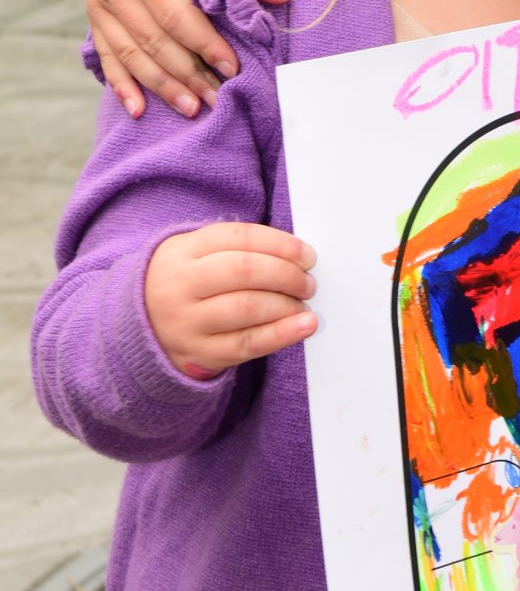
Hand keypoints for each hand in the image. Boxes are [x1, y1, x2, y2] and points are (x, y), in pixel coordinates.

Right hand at [88, 0, 288, 119]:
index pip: (175, 17)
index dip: (205, 46)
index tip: (233, 69)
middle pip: (152, 43)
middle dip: (187, 75)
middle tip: (219, 100)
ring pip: (130, 55)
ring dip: (161, 86)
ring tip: (192, 109)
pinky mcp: (96, 7)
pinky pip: (106, 53)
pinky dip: (122, 83)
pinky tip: (139, 109)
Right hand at [145, 222, 316, 376]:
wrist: (141, 325)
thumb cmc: (187, 282)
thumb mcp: (197, 253)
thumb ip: (239, 248)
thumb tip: (297, 255)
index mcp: (183, 251)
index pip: (240, 237)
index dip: (280, 244)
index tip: (307, 254)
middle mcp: (181, 285)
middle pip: (244, 271)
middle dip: (286, 274)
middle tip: (308, 282)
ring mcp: (187, 322)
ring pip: (247, 308)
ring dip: (286, 304)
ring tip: (303, 304)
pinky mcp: (197, 354)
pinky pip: (246, 344)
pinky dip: (281, 334)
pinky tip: (303, 327)